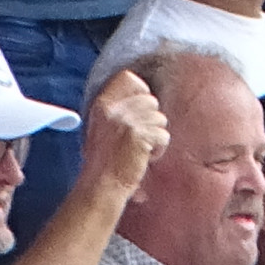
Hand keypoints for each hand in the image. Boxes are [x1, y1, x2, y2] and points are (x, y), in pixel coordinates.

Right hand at [77, 69, 168, 194]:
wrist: (101, 186)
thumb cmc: (106, 161)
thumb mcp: (103, 127)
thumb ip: (119, 107)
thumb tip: (143, 91)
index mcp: (102, 105)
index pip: (128, 78)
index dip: (140, 91)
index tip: (139, 110)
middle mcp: (113, 109)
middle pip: (151, 100)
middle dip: (150, 120)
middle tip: (136, 139)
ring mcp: (126, 121)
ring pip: (160, 119)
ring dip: (154, 137)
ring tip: (137, 150)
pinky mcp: (139, 135)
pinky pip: (163, 136)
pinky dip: (158, 149)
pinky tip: (142, 158)